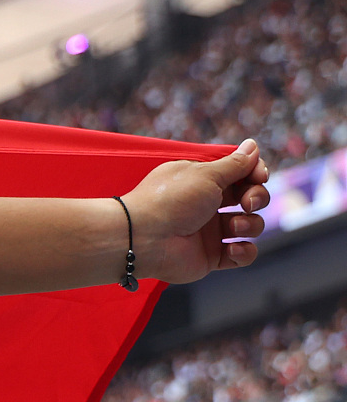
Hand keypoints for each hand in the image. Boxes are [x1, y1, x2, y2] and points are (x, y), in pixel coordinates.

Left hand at [123, 140, 269, 284]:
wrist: (143, 238)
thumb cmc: (170, 200)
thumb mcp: (205, 174)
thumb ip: (234, 164)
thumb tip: (253, 146)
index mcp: (203, 181)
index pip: (241, 174)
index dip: (256, 173)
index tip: (259, 176)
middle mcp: (208, 205)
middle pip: (251, 198)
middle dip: (257, 197)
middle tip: (247, 203)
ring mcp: (210, 231)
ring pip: (250, 226)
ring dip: (250, 225)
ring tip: (232, 227)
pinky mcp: (211, 255)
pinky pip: (242, 254)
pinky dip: (244, 253)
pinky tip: (233, 249)